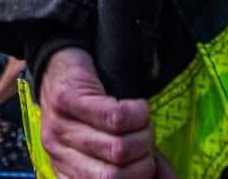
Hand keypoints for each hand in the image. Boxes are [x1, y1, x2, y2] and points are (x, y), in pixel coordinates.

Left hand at [37, 46, 174, 178]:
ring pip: (117, 148)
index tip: (157, 171)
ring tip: (142, 122)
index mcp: (69, 171)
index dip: (141, 178)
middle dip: (143, 161)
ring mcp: (60, 128)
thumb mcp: (106, 140)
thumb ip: (131, 163)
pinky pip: (114, 118)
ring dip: (143, 136)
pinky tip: (138, 107)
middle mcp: (58, 154)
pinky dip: (137, 114)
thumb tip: (168, 178)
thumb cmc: (91, 106)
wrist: (58, 60)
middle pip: (114, 176)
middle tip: (146, 141)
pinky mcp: (68, 100)